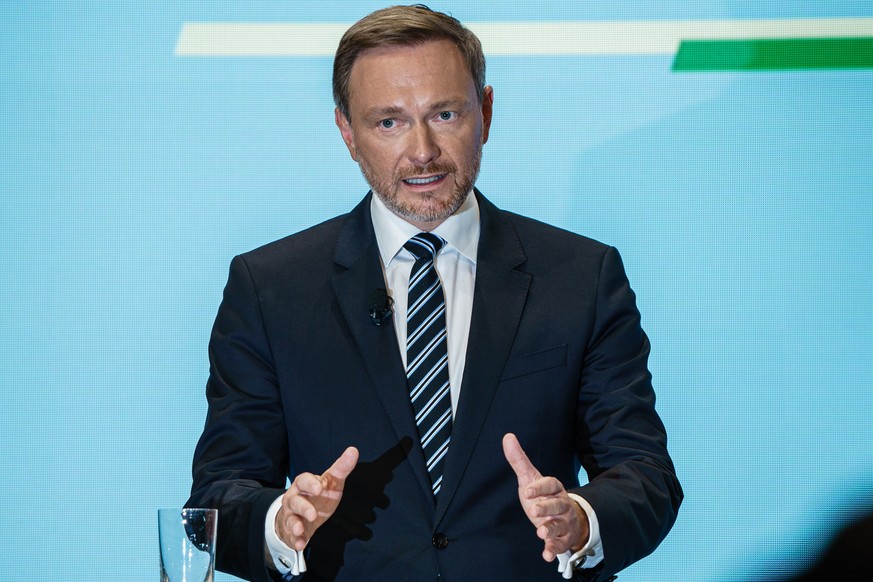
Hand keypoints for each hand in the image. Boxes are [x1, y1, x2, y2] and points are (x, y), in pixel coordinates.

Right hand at [275, 446, 358, 550]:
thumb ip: (341, 468)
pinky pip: (291, 536)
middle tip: (312, 514)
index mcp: (304, 484)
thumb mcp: (331, 481)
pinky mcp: (292, 530)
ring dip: (294, 525)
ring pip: (290, 519)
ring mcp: (292, 515)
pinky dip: (296, 540)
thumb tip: (354, 450)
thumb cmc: (318, 495)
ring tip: (299, 530)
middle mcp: (294, 498)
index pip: (304, 480)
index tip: (319, 488)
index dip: (310, 484)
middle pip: (294, 501)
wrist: (302, 514)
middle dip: (303, 507)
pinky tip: (301, 544)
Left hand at [502, 433, 588, 561]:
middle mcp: (562, 504)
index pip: (551, 484)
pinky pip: (561, 544)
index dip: (540, 487)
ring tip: (540, 533)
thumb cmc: (544, 496)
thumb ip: (519, 460)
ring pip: (560, 525)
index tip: (526, 490)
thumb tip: (507, 436)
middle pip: (558, 504)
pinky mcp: (564, 538)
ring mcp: (564, 522)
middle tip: (533, 510)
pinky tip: (546, 555)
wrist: (567, 518)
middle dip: (547, 507)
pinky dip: (554, 549)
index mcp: (554, 488)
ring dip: (551, 529)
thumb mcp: (530, 479)